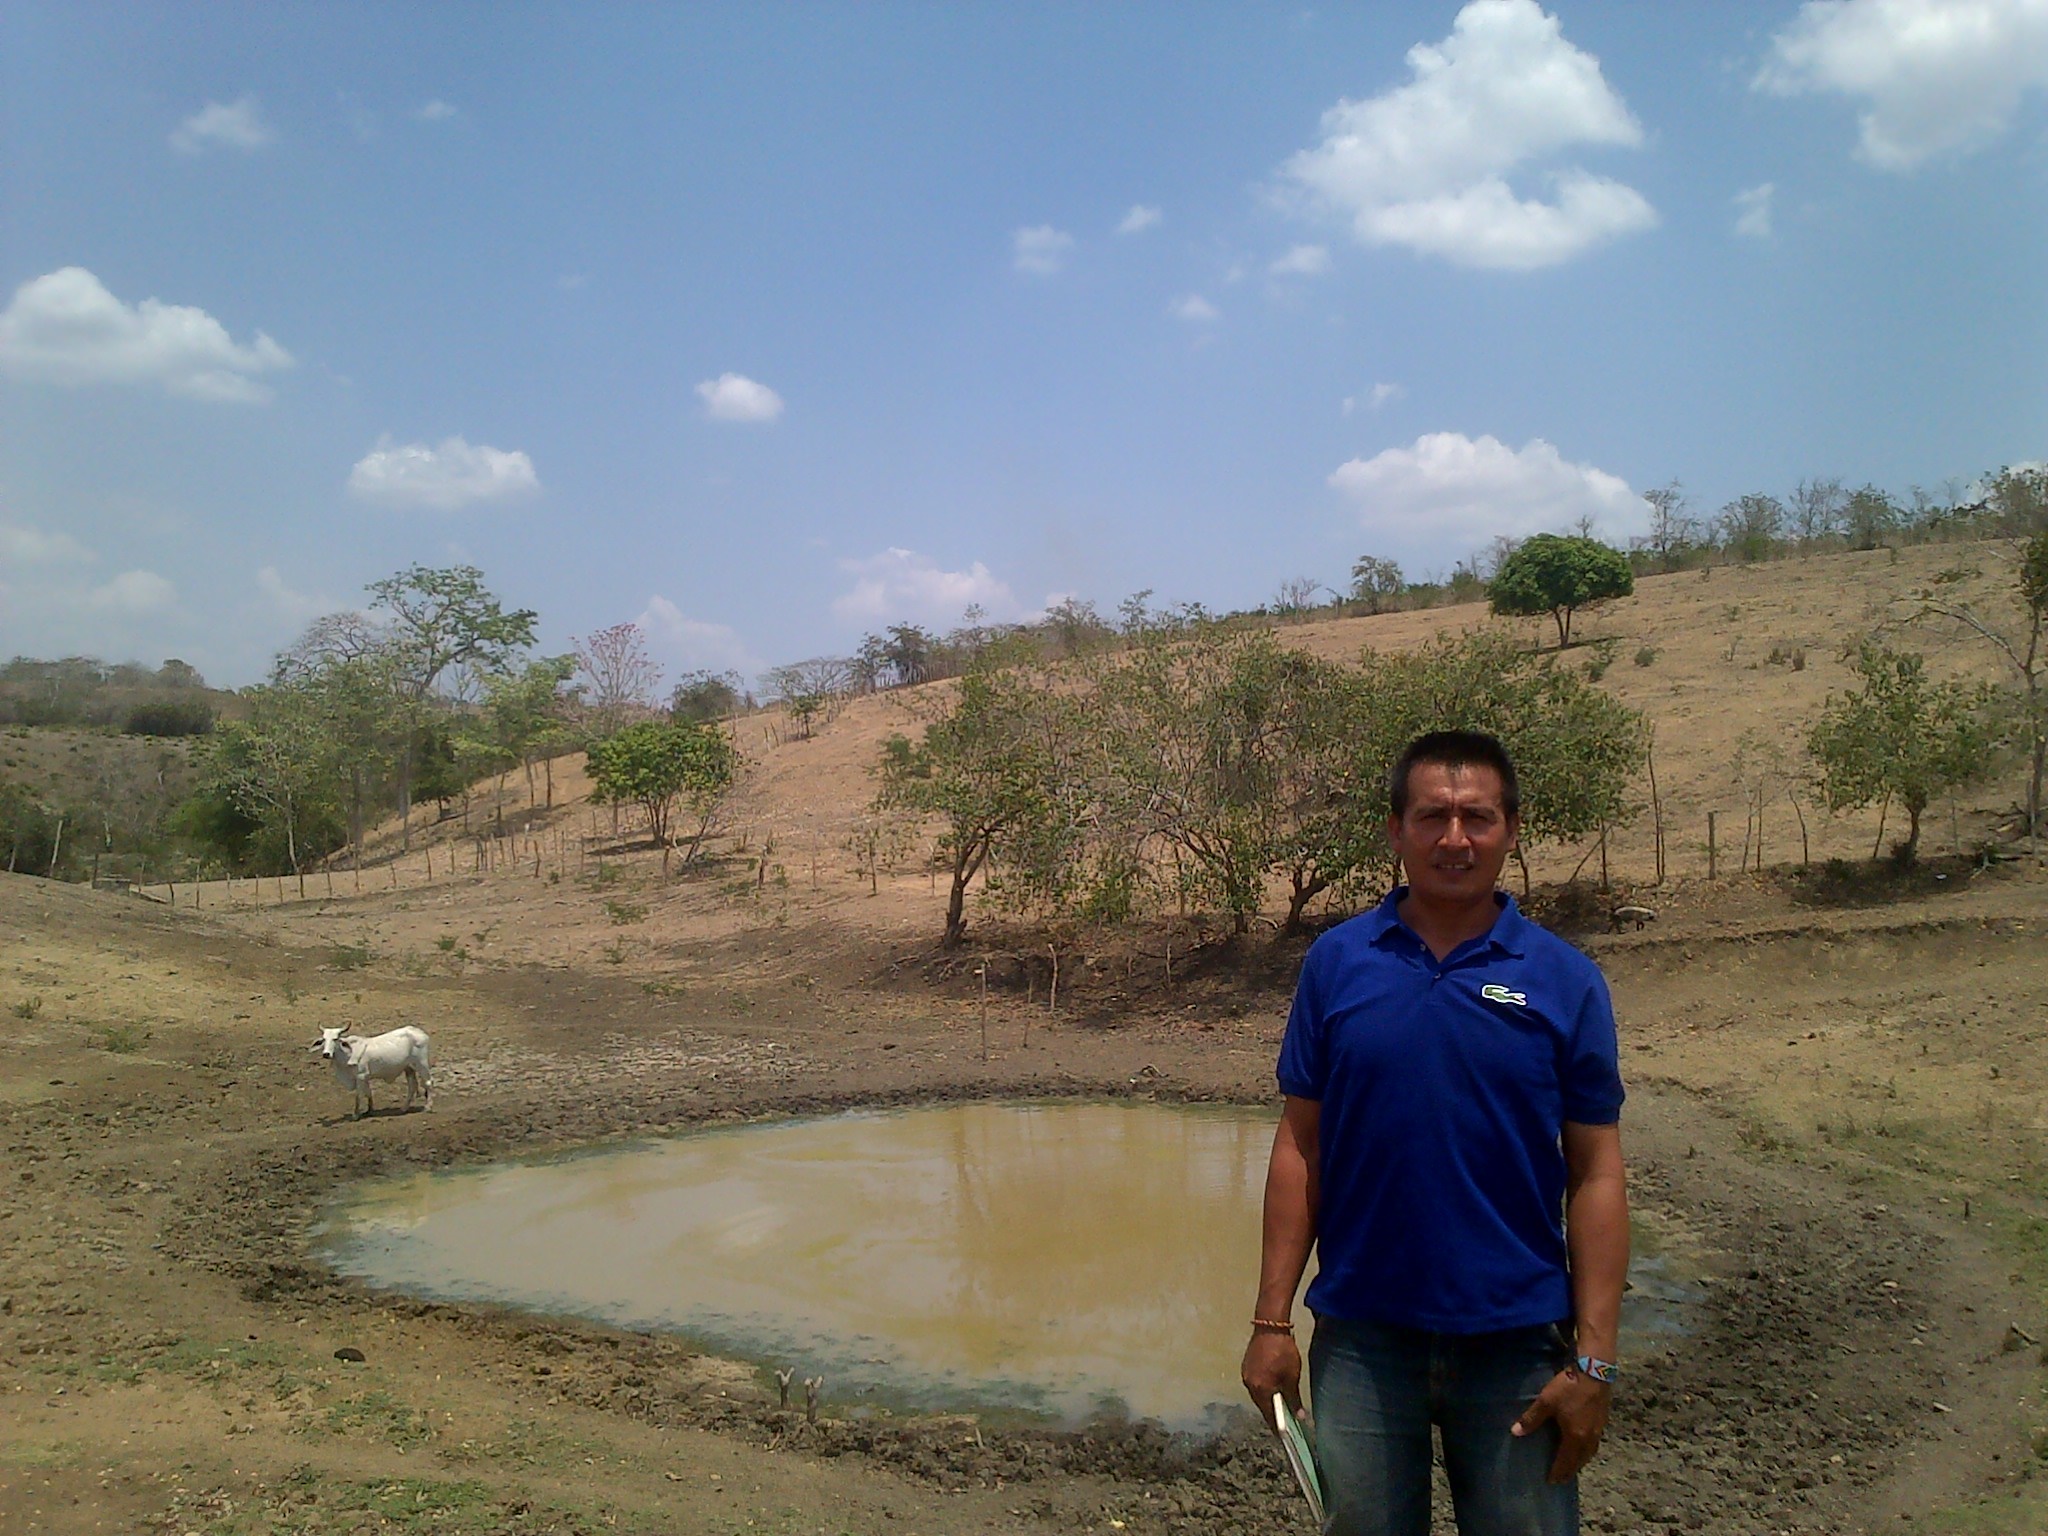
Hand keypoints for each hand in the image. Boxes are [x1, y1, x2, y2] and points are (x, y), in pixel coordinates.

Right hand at [1241, 1330, 1301, 1425]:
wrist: (1270, 1326)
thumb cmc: (1283, 1352)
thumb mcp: (1292, 1376)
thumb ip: (1294, 1399)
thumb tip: (1299, 1416)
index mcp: (1260, 1389)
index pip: (1269, 1414)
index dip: (1277, 1426)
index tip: (1284, 1436)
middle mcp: (1249, 1385)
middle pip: (1262, 1405)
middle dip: (1273, 1413)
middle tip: (1285, 1420)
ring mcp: (1246, 1375)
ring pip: (1258, 1394)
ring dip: (1268, 1399)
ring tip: (1281, 1403)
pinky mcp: (1246, 1366)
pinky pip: (1255, 1383)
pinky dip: (1264, 1388)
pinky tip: (1273, 1386)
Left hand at [1511, 1367, 1610, 1482]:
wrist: (1595, 1372)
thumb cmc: (1568, 1388)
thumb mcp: (1546, 1402)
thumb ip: (1531, 1419)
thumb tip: (1515, 1432)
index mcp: (1575, 1437)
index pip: (1565, 1461)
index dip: (1557, 1472)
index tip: (1551, 1481)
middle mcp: (1589, 1439)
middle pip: (1579, 1461)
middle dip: (1569, 1471)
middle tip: (1560, 1479)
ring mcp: (1598, 1431)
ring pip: (1589, 1454)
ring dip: (1579, 1462)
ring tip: (1571, 1466)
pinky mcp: (1603, 1421)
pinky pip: (1594, 1445)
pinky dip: (1586, 1451)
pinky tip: (1582, 1446)